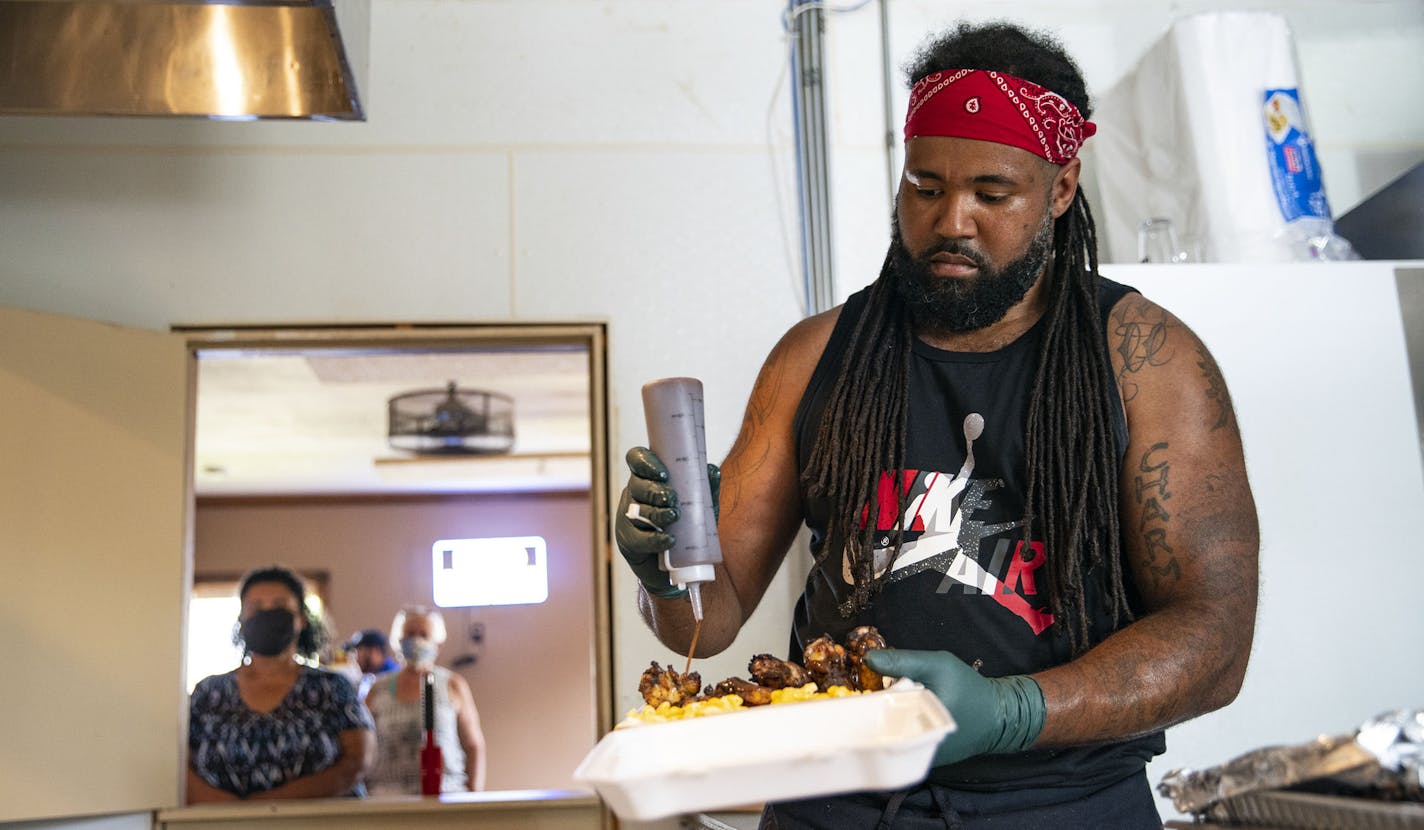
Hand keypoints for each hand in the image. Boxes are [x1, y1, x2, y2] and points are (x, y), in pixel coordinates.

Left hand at [864, 649, 1044, 766]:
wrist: (998, 716)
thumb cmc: (969, 688)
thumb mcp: (938, 665)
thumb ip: (903, 661)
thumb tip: (868, 659)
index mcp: (919, 722)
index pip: (877, 714)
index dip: (863, 702)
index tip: (855, 693)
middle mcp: (919, 748)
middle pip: (882, 730)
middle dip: (873, 714)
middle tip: (868, 699)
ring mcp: (923, 759)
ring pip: (891, 739)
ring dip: (885, 723)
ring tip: (884, 707)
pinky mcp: (927, 761)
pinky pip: (904, 745)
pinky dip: (899, 731)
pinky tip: (899, 717)